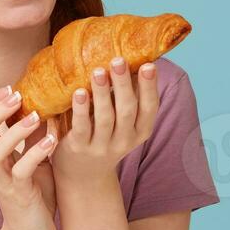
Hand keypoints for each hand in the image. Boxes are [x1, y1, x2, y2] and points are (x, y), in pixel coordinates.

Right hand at [0, 85, 59, 229]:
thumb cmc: (33, 196)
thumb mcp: (33, 159)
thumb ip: (33, 136)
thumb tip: (44, 103)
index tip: (9, 87)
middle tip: (17, 95)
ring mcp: (2, 181)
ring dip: (15, 130)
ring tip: (36, 116)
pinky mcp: (18, 194)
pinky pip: (21, 170)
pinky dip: (36, 152)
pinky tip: (52, 141)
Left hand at [47, 58, 159, 185]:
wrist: (84, 174)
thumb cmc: (104, 135)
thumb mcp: (122, 122)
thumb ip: (125, 96)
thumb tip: (130, 55)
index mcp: (140, 130)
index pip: (150, 108)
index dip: (150, 87)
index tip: (149, 65)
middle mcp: (125, 140)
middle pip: (128, 110)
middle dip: (123, 84)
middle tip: (118, 60)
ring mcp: (102, 146)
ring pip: (106, 118)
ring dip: (102, 93)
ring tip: (97, 71)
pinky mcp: (80, 148)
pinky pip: (82, 127)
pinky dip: (81, 109)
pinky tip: (79, 92)